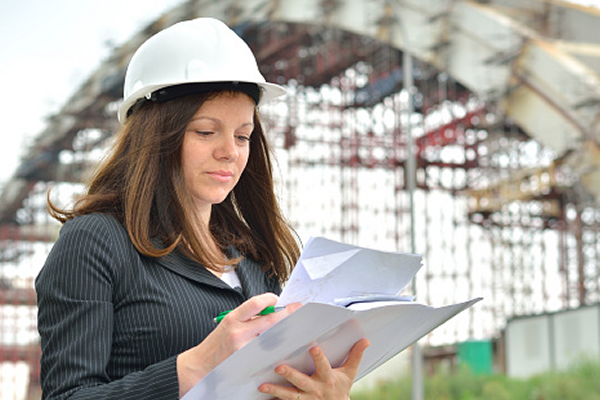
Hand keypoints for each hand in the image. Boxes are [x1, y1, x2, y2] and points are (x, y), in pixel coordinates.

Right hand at [177, 293, 301, 396]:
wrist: (201, 364)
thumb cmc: (217, 343)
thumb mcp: (227, 323)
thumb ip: (247, 317)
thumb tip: (268, 310)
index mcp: (233, 318)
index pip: (255, 303)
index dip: (270, 299)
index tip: (277, 298)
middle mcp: (238, 331)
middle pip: (269, 320)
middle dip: (286, 313)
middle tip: (297, 308)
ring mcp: (244, 347)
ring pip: (272, 336)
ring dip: (284, 330)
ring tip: (292, 326)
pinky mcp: (248, 360)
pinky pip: (267, 351)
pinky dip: (275, 346)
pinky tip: (281, 343)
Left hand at [257, 338, 369, 399]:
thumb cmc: (341, 388)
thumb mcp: (350, 373)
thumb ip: (355, 356)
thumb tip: (365, 340)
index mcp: (328, 379)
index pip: (324, 366)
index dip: (319, 357)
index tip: (313, 346)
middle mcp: (316, 390)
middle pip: (302, 382)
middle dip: (290, 374)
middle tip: (278, 366)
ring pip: (289, 395)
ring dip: (275, 390)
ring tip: (262, 385)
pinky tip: (261, 398)